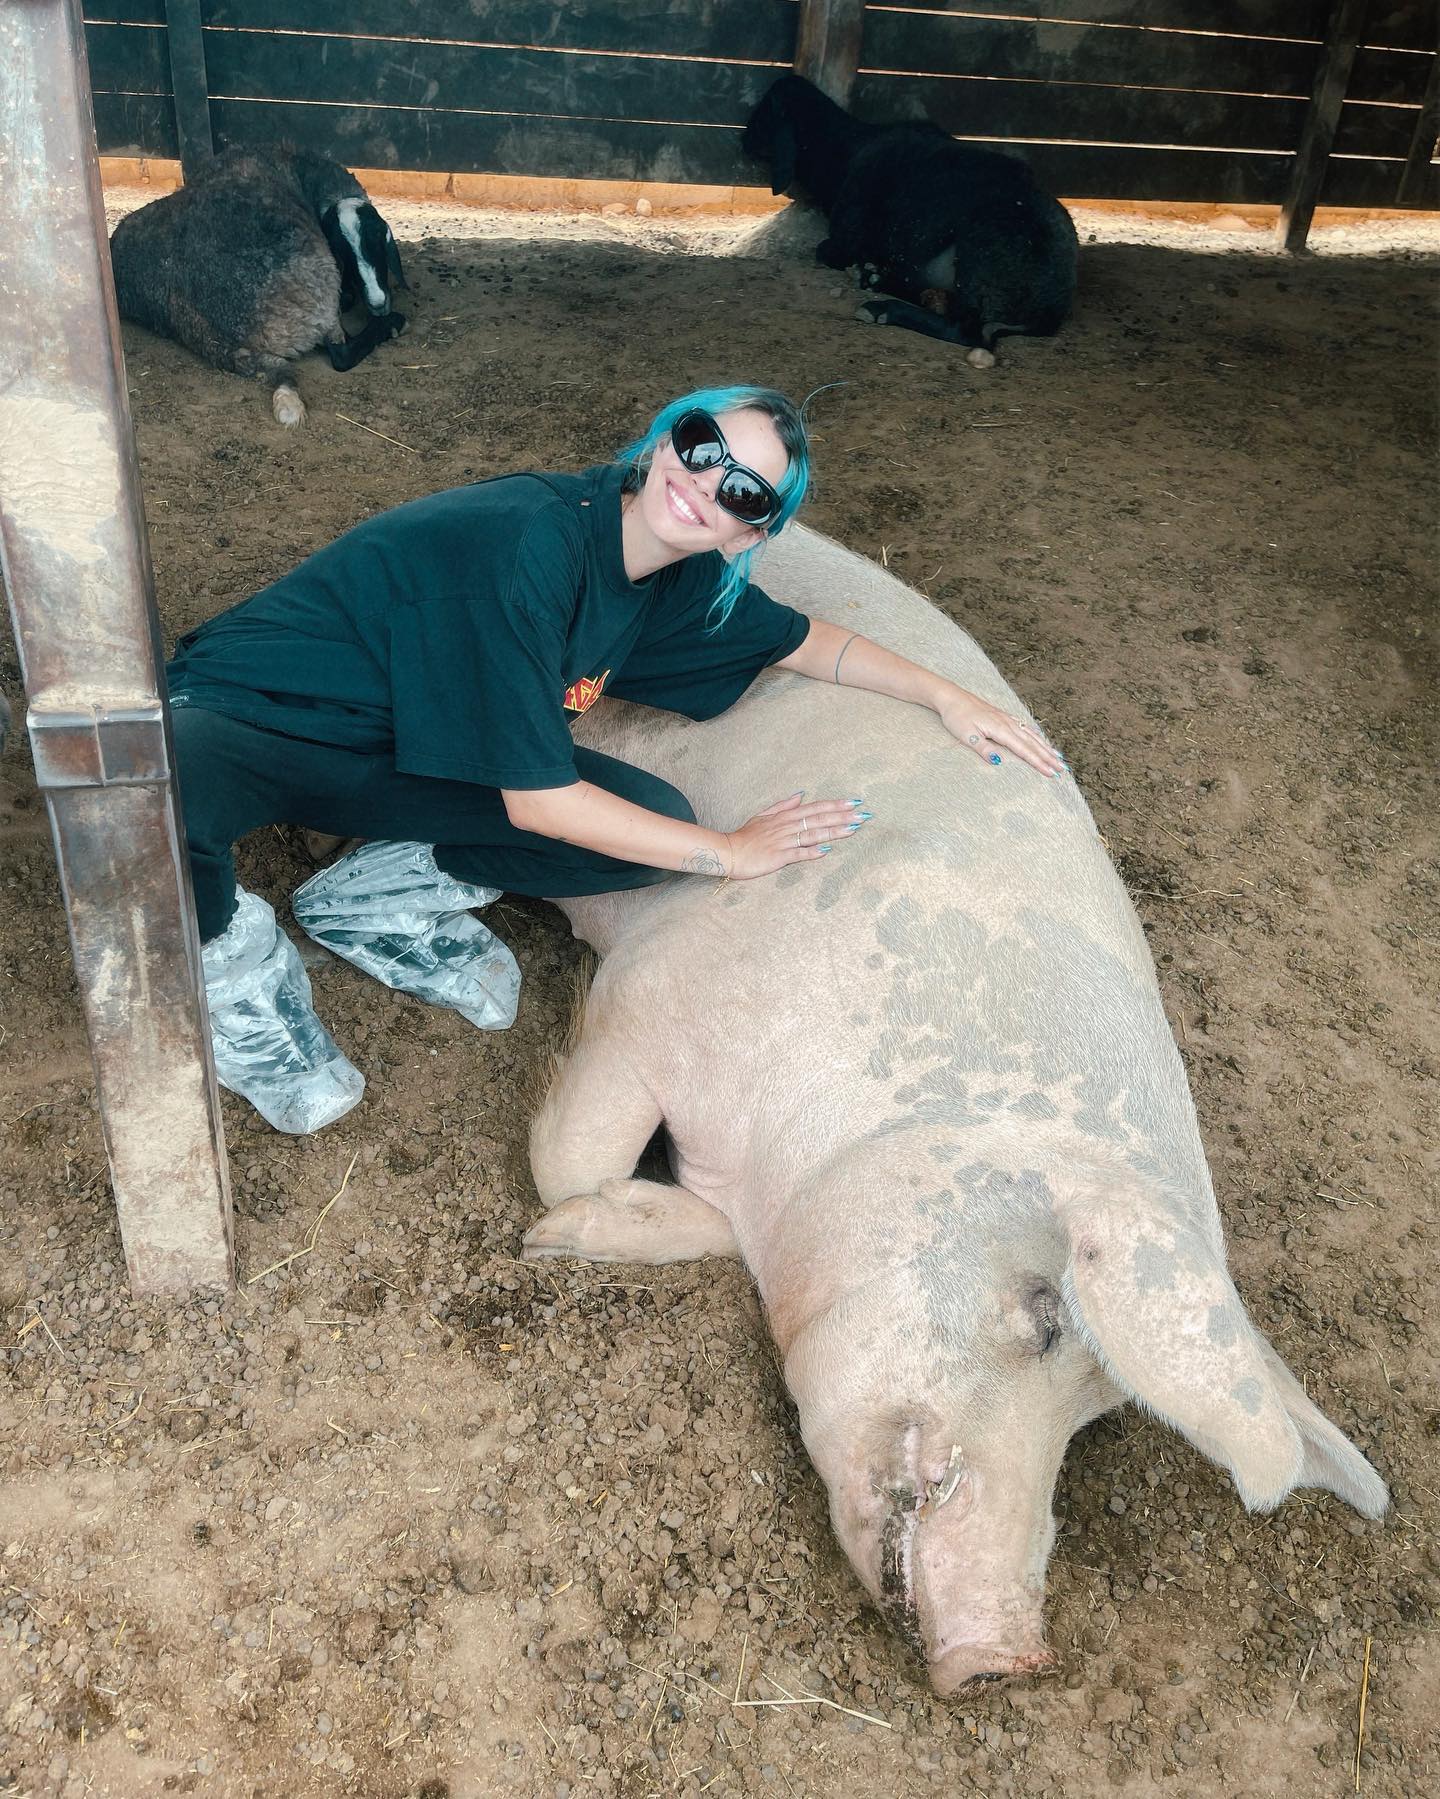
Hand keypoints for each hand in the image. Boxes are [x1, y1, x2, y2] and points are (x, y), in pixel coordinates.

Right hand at [720, 792, 865, 879]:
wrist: (728, 852)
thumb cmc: (746, 836)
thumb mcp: (763, 816)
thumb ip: (783, 805)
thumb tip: (800, 795)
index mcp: (785, 817)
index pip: (815, 808)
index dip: (834, 805)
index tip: (853, 802)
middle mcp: (786, 826)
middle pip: (818, 819)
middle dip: (842, 816)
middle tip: (863, 814)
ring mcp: (783, 841)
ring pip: (812, 834)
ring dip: (833, 832)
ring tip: (853, 830)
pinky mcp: (778, 857)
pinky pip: (798, 853)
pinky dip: (811, 851)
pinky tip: (826, 850)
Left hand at [937, 688, 1065, 776]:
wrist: (952, 697)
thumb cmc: (957, 717)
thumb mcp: (966, 736)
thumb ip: (983, 748)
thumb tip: (998, 762)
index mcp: (1001, 730)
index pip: (1024, 750)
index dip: (1039, 763)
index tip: (1052, 773)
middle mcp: (1008, 723)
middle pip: (1033, 743)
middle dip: (1049, 757)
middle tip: (1063, 769)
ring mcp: (1007, 718)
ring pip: (1031, 735)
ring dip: (1046, 747)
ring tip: (1059, 757)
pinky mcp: (1003, 716)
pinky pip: (1025, 727)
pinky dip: (1036, 735)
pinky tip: (1040, 739)